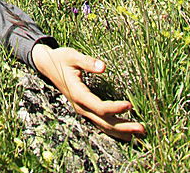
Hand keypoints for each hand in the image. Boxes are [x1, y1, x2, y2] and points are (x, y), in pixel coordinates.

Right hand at [30, 44, 145, 140]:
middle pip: (104, 122)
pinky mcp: (85, 109)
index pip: (100, 107)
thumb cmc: (60, 58)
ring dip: (121, 131)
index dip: (115, 108)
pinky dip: (114, 130)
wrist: (46, 65)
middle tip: (142, 128)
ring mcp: (82, 110)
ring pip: (103, 126)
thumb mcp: (72, 56)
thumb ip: (87, 62)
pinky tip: (126, 133)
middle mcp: (80, 106)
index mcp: (78, 94)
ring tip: (139, 134)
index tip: (130, 104)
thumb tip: (103, 66)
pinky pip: (100, 124)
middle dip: (124, 126)